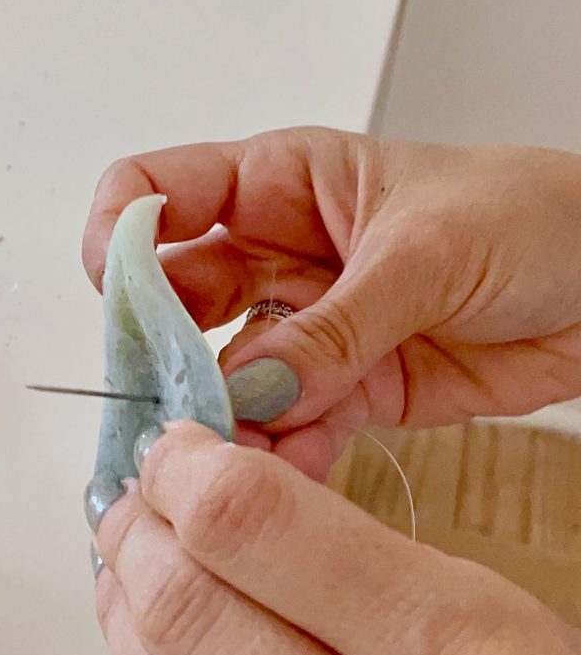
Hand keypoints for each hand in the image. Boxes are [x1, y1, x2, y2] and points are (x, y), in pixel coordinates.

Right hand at [82, 128, 580, 476]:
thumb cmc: (537, 216)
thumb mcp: (427, 251)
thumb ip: (333, 325)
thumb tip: (253, 384)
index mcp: (279, 184)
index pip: (157, 193)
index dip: (120, 237)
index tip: (116, 293)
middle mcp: (276, 255)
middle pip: (176, 303)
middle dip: (167, 355)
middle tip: (175, 402)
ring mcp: (305, 327)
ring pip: (229, 378)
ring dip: (230, 420)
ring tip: (246, 454)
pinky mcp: (341, 389)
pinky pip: (288, 425)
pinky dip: (284, 456)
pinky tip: (295, 470)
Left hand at [94, 421, 580, 654]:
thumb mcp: (476, 608)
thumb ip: (341, 544)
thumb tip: (212, 479)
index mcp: (447, 652)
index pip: (250, 523)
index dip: (186, 467)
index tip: (178, 444)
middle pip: (182, 603)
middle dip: (139, 524)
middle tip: (142, 485)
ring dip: (123, 584)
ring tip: (135, 537)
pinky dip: (137, 651)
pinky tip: (145, 609)